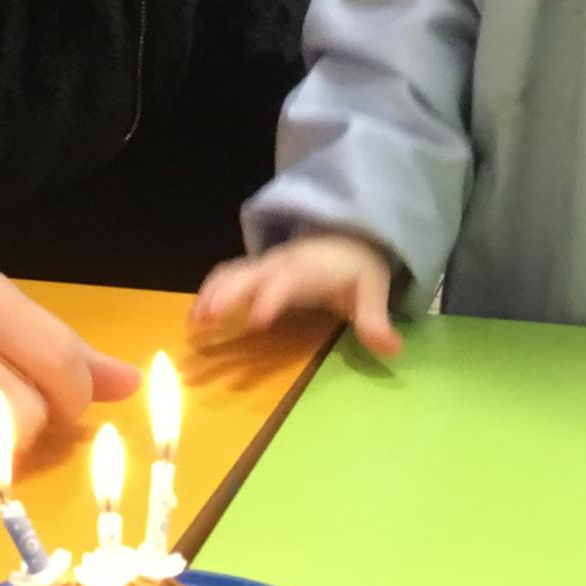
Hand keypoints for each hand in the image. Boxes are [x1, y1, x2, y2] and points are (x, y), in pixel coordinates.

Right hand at [190, 234, 400, 358]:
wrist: (349, 235)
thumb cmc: (359, 268)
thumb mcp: (374, 290)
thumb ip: (376, 320)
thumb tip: (392, 349)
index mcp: (309, 269)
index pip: (285, 283)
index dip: (270, 300)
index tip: (255, 324)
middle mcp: (280, 264)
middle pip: (247, 275)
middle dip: (225, 295)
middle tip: (204, 322)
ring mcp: (264, 266)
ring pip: (230, 274)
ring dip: (210, 295)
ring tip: (192, 325)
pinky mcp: (255, 272)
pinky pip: (227, 277)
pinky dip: (208, 294)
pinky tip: (196, 320)